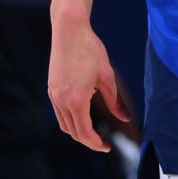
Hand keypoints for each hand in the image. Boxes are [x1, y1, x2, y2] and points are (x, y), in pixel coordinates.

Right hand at [48, 17, 127, 151]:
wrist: (69, 32)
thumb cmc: (91, 51)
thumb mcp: (108, 77)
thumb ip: (115, 101)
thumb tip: (126, 118)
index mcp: (77, 100)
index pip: (84, 132)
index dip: (95, 143)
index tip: (107, 147)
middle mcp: (61, 101)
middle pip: (72, 132)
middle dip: (88, 140)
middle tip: (103, 143)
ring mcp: (53, 95)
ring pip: (64, 124)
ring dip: (78, 131)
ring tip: (94, 132)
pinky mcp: (51, 89)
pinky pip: (59, 113)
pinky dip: (71, 119)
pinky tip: (84, 115)